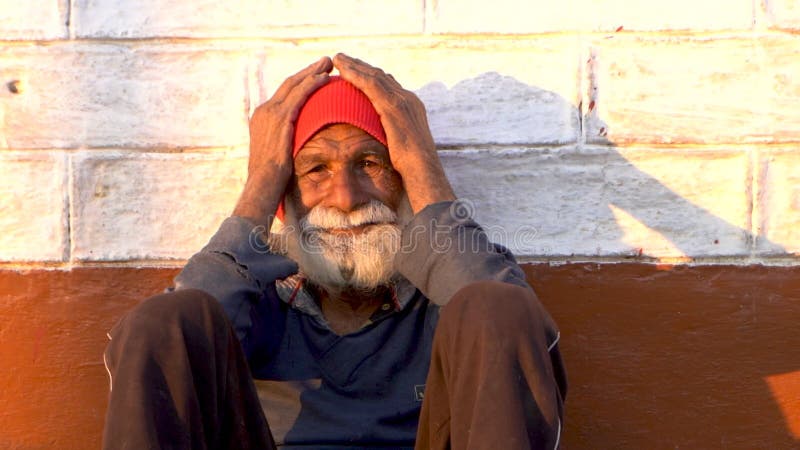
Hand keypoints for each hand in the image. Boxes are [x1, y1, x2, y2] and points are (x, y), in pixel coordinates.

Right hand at [233, 57, 332, 225]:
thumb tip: (298, 144)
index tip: (315, 74)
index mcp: (262, 117)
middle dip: (308, 71)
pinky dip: (311, 84)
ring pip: (294, 85)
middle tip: (325, 61)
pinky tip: (324, 79)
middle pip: (289, 84)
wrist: (263, 184)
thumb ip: (285, 141)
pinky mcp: (281, 119)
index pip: (284, 94)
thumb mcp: (276, 153)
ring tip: (329, 63)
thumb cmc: (272, 177)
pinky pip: (299, 96)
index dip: (300, 82)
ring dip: (312, 72)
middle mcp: (264, 111)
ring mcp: (271, 113)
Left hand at [332, 53, 454, 213]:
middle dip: (361, 66)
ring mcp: (402, 101)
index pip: (388, 85)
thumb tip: (379, 140)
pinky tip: (342, 71)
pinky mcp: (393, 106)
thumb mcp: (401, 145)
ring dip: (355, 66)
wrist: (423, 169)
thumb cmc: (412, 166)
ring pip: (374, 76)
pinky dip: (356, 76)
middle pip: (381, 76)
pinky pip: (371, 85)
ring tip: (338, 59)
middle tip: (342, 59)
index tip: (356, 71)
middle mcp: (408, 99)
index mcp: (411, 106)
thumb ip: (391, 135)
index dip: (370, 76)